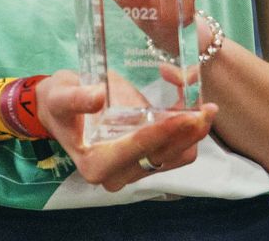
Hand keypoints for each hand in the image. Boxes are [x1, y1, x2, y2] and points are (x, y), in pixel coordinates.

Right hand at [36, 68, 217, 191]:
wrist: (63, 107)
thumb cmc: (60, 101)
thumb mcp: (61, 95)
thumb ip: (77, 98)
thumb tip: (97, 97)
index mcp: (96, 164)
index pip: (139, 149)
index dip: (164, 132)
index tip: (188, 115)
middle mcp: (117, 174)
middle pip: (164, 157)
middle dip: (187, 133)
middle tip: (208, 107)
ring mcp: (134, 170)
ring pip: (177, 158)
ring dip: (193, 134)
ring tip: (205, 107)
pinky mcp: (146, 160)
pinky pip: (177, 151)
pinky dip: (187, 132)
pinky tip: (192, 108)